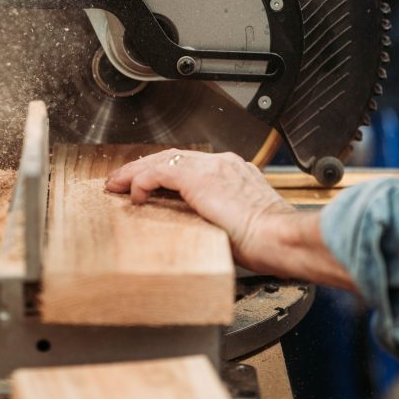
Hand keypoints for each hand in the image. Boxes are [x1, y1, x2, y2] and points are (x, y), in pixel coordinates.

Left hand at [106, 149, 354, 288]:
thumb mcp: (241, 224)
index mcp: (234, 172)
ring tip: (116, 184)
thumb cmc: (271, 241)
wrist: (282, 237)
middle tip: (121, 180)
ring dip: (135, 172)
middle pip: (172, 157)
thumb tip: (202, 228)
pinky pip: (160, 172)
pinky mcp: (199, 178)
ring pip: (162, 160)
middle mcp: (222, 164)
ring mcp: (211, 167)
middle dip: (144, 168)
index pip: (189, 165)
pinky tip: (134, 194)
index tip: (147, 185)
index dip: (164, 172)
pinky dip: (142, 181)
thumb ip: (219, 217)